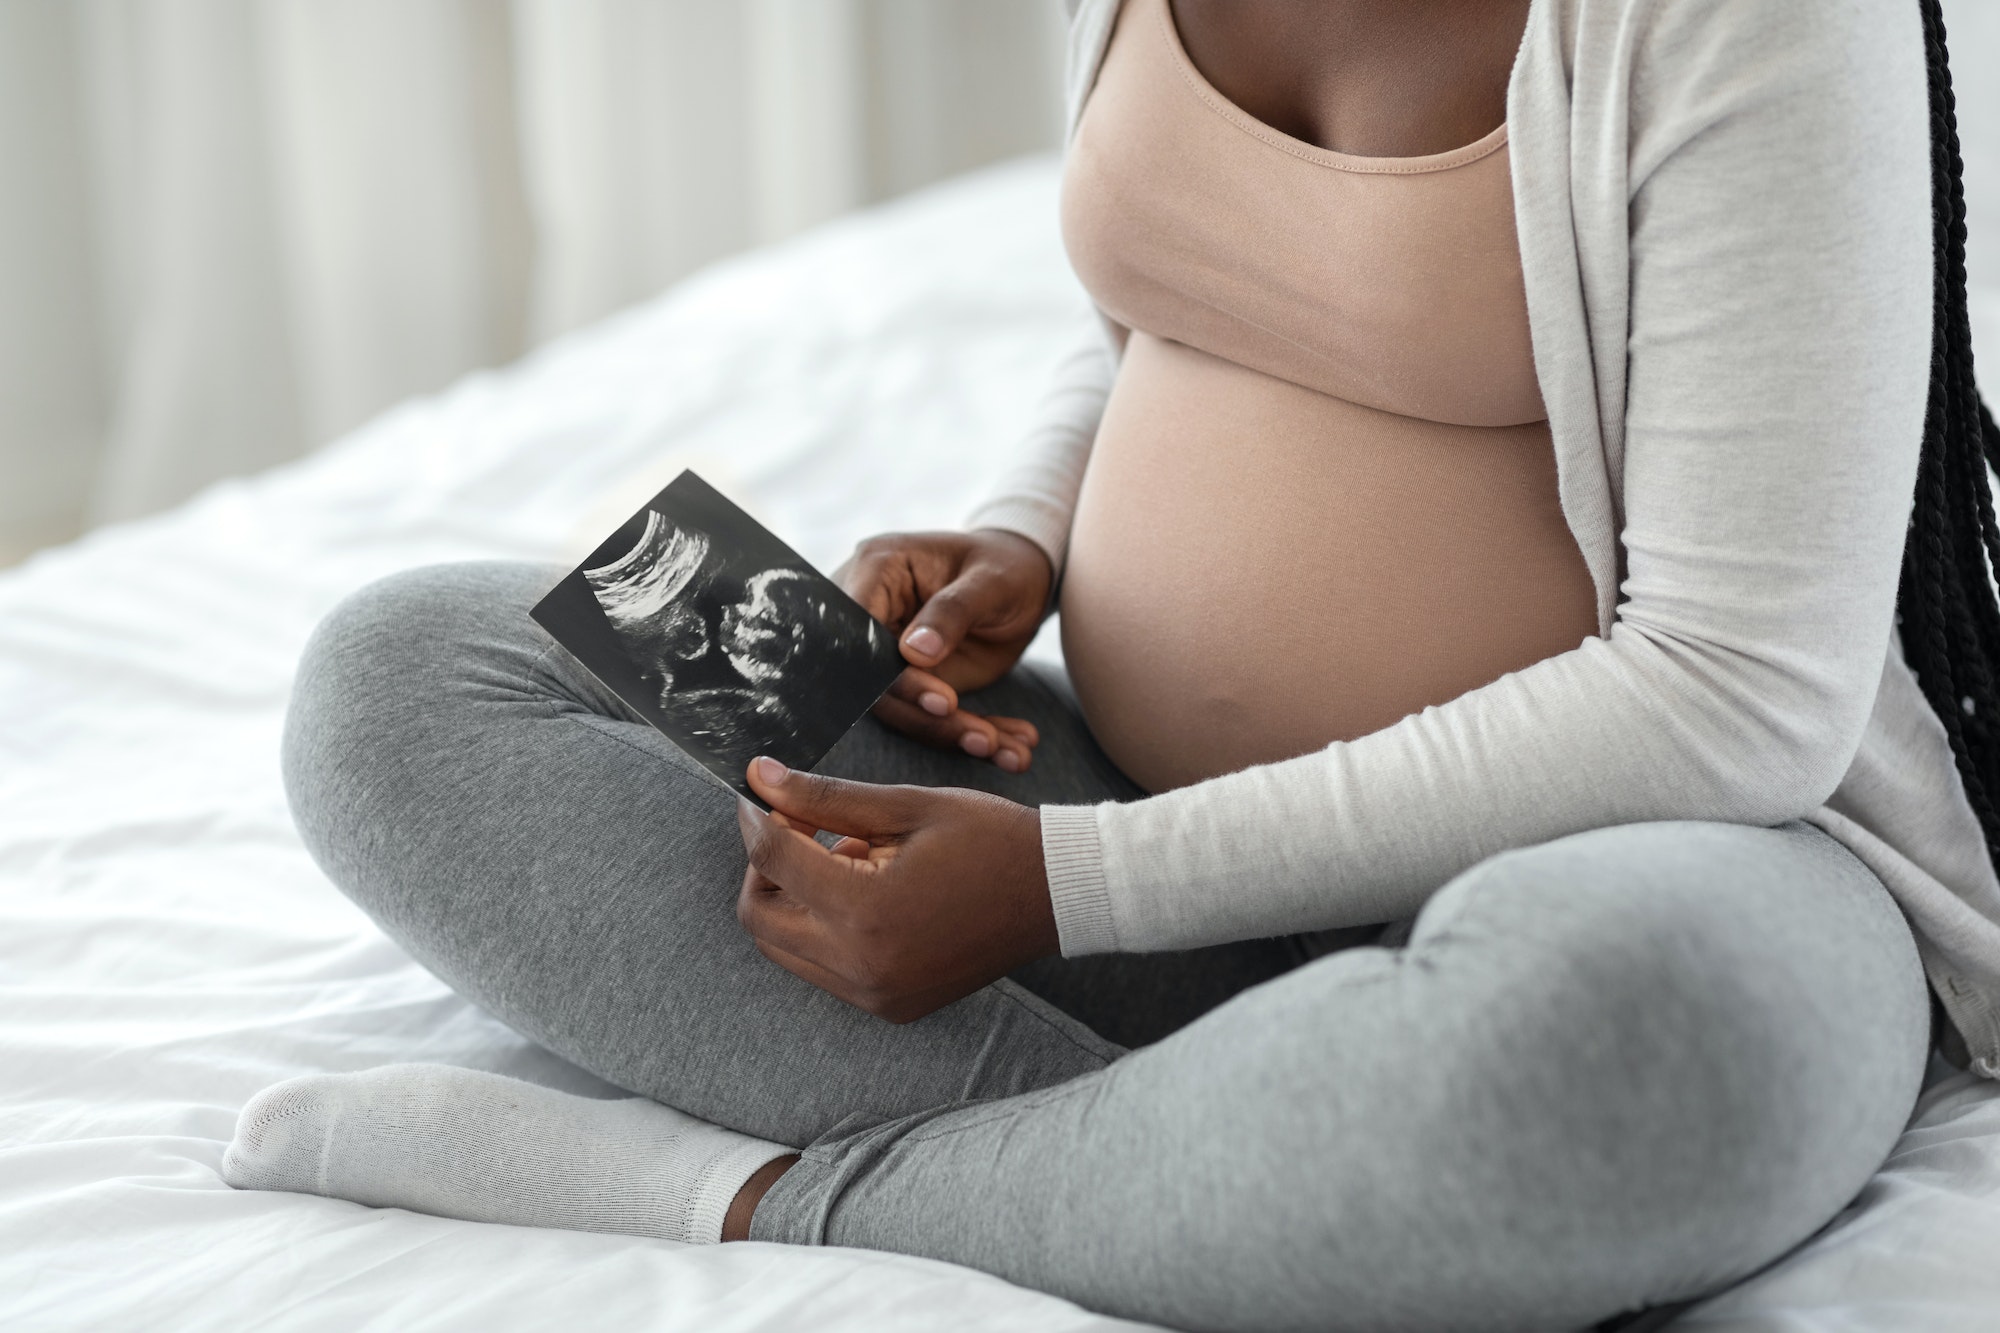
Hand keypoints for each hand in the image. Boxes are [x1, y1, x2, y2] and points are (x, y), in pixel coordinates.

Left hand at [735, 757, 1058, 1022]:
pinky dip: (822, 928)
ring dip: (792, 898)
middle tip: (797, 825)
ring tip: (845, 855)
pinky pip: (823, 969)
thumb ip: (824, 796)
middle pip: (759, 918)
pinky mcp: (889, 1005)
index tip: (759, 792)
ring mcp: (875, 995)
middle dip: (764, 865)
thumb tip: (758, 777)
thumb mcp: (905, 805)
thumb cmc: (989, 839)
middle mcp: (862, 966)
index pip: (771, 860)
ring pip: (784, 949)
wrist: (1057, 895)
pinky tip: (864, 887)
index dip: (756, 816)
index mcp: (865, 911)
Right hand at [835, 529, 1053, 772]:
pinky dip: (971, 735)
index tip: (941, 701)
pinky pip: (930, 717)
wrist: (1025, 578)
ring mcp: (890, 653)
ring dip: (956, 735)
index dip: (890, 672)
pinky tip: (1012, 751)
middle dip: (930, 716)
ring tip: (1011, 751)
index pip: (859, 627)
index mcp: (878, 570)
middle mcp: (872, 614)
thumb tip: (912, 652)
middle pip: (876, 679)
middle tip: (982, 738)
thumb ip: (953, 611)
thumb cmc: (1006, 564)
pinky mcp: (913, 682)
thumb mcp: (992, 581)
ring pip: (903, 708)